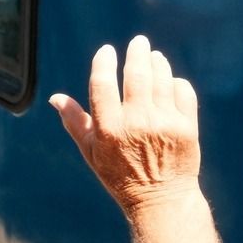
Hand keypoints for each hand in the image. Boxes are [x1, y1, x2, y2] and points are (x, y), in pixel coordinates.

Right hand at [49, 36, 201, 212]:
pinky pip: (183, 93)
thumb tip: (56, 98)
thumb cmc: (121, 175)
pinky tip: (170, 81)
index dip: (104, 62)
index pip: (102, 83)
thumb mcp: (91, 152)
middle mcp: (137, 122)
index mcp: (109, 128)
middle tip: (138, 42)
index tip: (107, 51)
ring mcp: (164, 124)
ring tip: (154, 57)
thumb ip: (75, 122)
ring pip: (161, 79)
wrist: (162, 200)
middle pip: (136, 74)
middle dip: (137, 52)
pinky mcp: (187, 127)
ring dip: (157, 63)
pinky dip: (176, 83)